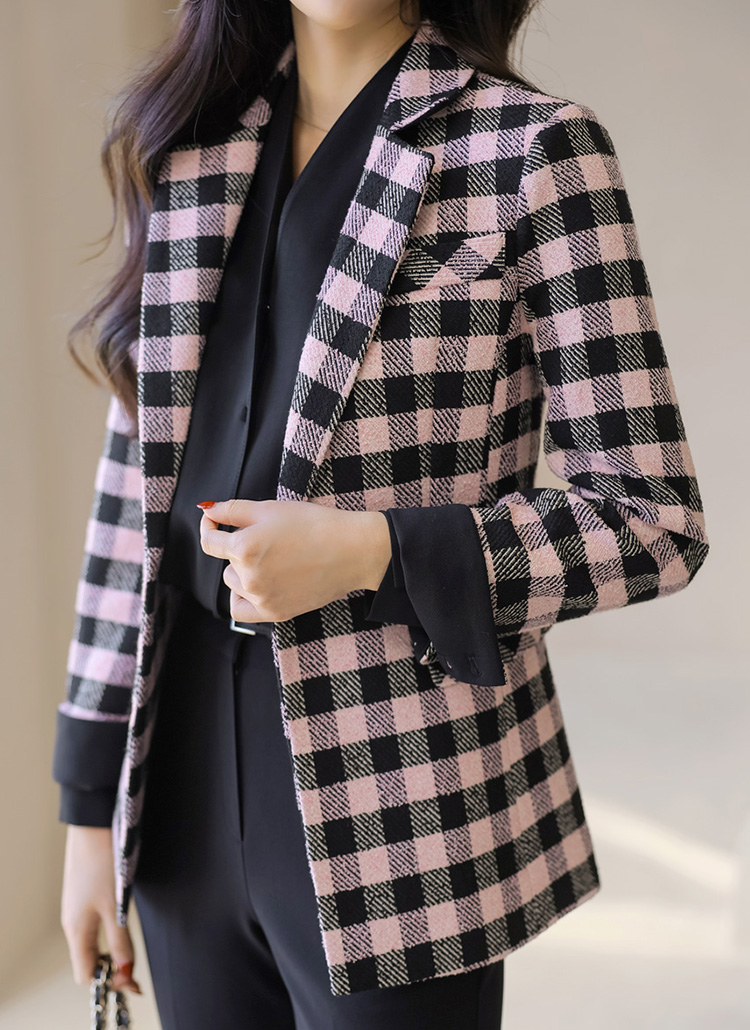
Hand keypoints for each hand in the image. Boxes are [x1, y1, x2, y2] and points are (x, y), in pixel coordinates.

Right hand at [61, 826, 142, 993]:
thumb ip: (120, 939)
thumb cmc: (103, 862)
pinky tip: (122, 922)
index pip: (85, 974)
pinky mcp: (85, 892)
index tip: (132, 979)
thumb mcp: (116, 906)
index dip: (108, 981)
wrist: (94, 824)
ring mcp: (77, 906)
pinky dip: (109, 930)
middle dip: (111, 967)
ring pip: (92, 941)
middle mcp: (72, 921)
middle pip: (88, 959)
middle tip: (136, 966)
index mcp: (76, 929)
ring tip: (130, 947)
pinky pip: (93, 923)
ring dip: (111, 948)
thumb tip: (125, 970)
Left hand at [198, 499, 391, 622]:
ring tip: (274, 559)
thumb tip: (206, 509)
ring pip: (234, 584)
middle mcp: (248, 576)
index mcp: (244, 547)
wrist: (352, 551)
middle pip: (227, 562)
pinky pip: (242, 610)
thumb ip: (232, 510)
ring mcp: (262, 598)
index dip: (209, 527)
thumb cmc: (314, 524)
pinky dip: (245, 596)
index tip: (214, 522)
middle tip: (270, 538)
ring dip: (243, 572)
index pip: (209, 541)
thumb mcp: (270, 509)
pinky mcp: (275, 613)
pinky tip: (258, 585)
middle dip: (239, 549)